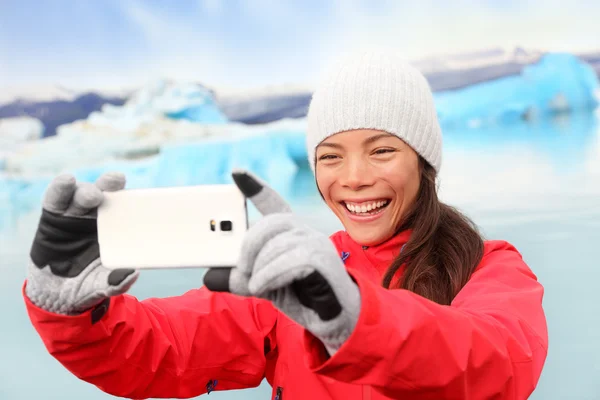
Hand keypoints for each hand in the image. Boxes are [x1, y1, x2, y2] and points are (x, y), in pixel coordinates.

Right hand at [25, 172, 138, 318]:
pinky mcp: (52, 216)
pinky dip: (60, 189)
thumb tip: (131, 274)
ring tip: (93, 194)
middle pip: (103, 193)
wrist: (56, 294)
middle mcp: (95, 215)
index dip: (128, 195)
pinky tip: (66, 181)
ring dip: (86, 189)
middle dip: (109, 184)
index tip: (138, 191)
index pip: (122, 205)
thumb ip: (115, 281)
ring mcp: (73, 214)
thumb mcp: (102, 284)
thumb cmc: (88, 283)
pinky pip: (55, 199)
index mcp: (113, 227)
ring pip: (79, 193)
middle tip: (116, 181)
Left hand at [204, 170, 360, 352]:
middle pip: (270, 223)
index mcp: (288, 232)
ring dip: (260, 268)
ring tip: (257, 285)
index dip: (255, 186)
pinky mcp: (323, 259)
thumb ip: (239, 278)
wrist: (331, 318)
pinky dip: (270, 275)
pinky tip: (263, 286)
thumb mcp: (262, 283)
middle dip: (249, 245)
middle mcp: (303, 231)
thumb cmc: (298, 294)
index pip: (272, 202)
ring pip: (277, 244)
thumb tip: (209, 276)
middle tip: (242, 269)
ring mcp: (316, 242)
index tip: (236, 172)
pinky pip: (291, 260)